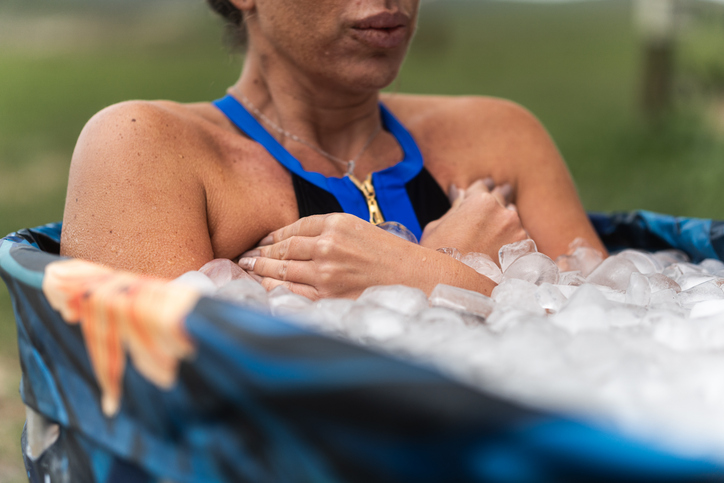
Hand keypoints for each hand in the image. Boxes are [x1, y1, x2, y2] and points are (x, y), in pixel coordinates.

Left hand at [238, 213, 418, 299]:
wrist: (417, 278)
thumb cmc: (390, 255)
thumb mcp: (359, 229)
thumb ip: (328, 231)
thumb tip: (294, 242)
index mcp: (337, 223)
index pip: (293, 228)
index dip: (272, 236)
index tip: (261, 241)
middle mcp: (328, 245)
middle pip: (282, 249)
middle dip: (259, 253)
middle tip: (244, 257)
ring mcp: (326, 273)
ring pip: (281, 270)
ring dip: (260, 270)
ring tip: (247, 269)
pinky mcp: (327, 297)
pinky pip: (290, 292)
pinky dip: (273, 289)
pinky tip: (264, 287)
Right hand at [420, 178, 526, 260]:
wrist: (455, 288)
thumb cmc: (438, 257)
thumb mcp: (436, 226)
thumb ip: (455, 207)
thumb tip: (460, 194)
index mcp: (480, 201)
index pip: (482, 187)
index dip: (479, 189)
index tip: (484, 188)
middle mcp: (503, 212)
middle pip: (502, 200)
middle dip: (495, 204)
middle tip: (493, 207)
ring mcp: (517, 232)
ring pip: (513, 222)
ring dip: (504, 226)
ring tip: (492, 240)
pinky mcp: (525, 251)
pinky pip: (520, 242)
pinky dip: (512, 245)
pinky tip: (500, 255)